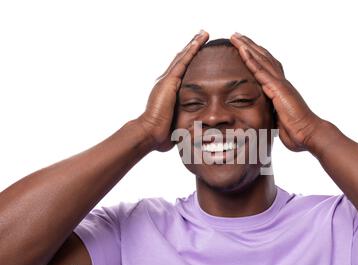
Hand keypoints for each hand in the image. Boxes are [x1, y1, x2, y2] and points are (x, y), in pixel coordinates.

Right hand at [136, 30, 208, 151]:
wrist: (149, 133)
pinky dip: (192, 50)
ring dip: (193, 44)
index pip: (180, 72)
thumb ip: (183, 122)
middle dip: (191, 48)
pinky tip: (200, 41)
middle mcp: (165, 82)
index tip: (197, 52)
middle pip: (181, 60)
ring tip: (203, 33)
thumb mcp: (176, 125)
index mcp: (167, 92)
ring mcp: (166, 80)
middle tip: (201, 36)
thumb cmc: (162, 134)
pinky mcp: (169, 81)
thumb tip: (195, 131)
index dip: (188, 60)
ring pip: (182, 57)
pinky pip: (183, 61)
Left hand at [230, 33, 323, 151]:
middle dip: (249, 46)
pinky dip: (251, 59)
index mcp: (280, 90)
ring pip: (261, 59)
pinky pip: (261, 71)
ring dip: (247, 47)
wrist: (309, 134)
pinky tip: (242, 50)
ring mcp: (280, 84)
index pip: (266, 68)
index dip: (255, 57)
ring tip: (236, 36)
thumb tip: (265, 119)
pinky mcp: (278, 89)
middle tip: (237, 35)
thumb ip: (271, 115)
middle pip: (263, 58)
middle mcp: (280, 83)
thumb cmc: (296, 132)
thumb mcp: (278, 122)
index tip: (244, 48)